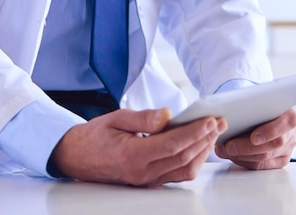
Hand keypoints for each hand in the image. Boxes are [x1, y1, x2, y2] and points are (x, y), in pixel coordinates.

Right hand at [49, 108, 226, 186]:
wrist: (76, 156)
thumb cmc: (95, 135)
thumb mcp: (116, 117)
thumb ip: (143, 118)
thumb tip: (168, 115)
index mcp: (133, 155)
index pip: (172, 145)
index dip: (194, 132)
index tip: (210, 119)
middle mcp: (142, 173)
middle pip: (183, 158)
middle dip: (205, 139)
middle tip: (219, 122)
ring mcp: (146, 180)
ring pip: (184, 170)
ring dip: (202, 151)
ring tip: (213, 132)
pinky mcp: (149, 181)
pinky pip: (177, 174)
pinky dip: (192, 160)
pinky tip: (198, 145)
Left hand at [214, 108, 295, 169]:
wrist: (273, 112)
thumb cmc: (265, 105)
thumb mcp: (263, 100)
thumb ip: (253, 105)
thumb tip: (229, 112)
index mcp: (290, 118)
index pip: (282, 127)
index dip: (268, 133)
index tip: (254, 138)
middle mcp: (291, 136)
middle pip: (271, 146)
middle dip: (247, 148)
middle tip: (229, 146)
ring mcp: (286, 151)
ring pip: (264, 159)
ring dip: (241, 156)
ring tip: (224, 150)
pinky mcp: (278, 162)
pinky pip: (261, 166)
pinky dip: (244, 161)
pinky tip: (232, 155)